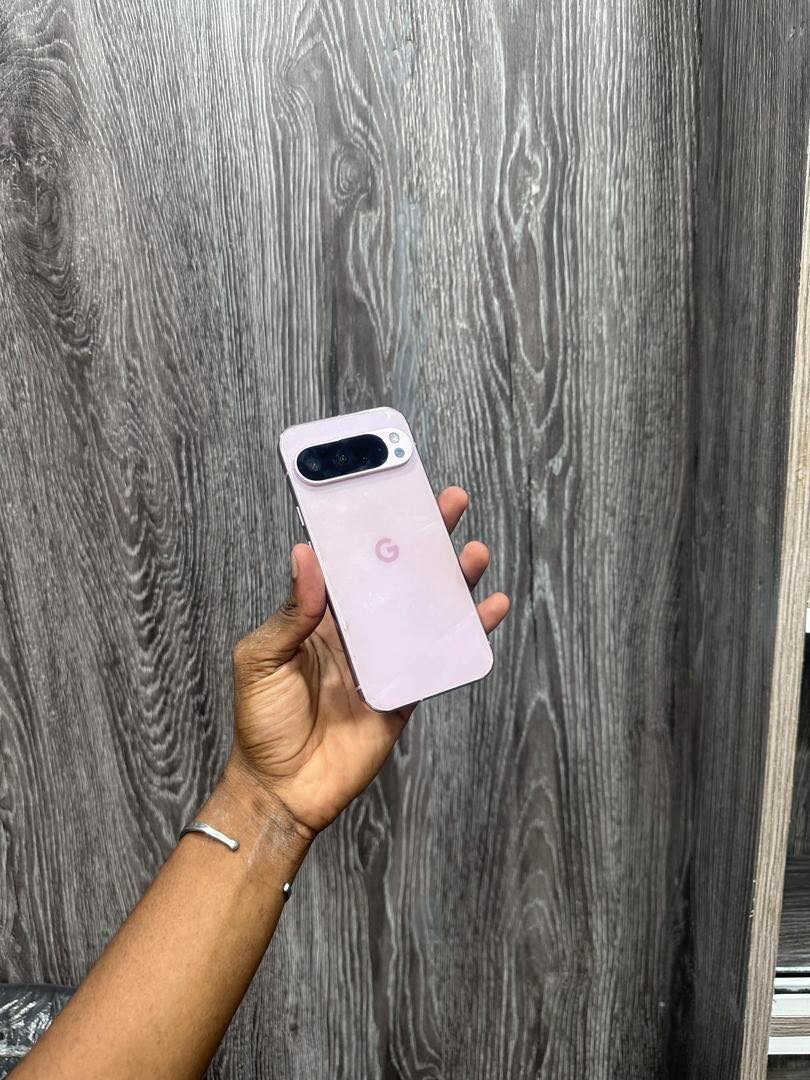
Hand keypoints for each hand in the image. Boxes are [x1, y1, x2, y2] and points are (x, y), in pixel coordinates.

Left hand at [226, 486, 509, 838]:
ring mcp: (386, 657)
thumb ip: (290, 613)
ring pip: (426, 608)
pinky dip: (469, 632)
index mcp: (320, 614)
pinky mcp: (408, 688)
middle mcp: (358, 629)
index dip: (372, 528)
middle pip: (397, 574)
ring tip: (475, 551)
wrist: (286, 789)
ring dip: (452, 579)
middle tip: (449, 502)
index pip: (352, 560)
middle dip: (424, 538)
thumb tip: (305, 554)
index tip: (392, 492)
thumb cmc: (262, 723)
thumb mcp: (261, 660)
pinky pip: (441, 654)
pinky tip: (490, 609)